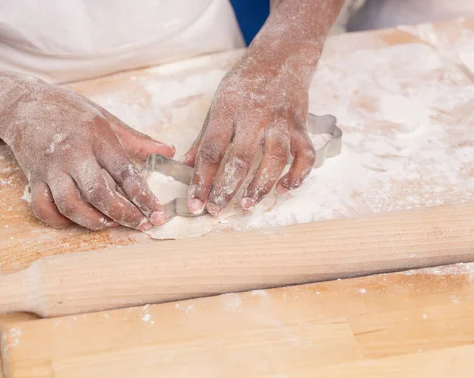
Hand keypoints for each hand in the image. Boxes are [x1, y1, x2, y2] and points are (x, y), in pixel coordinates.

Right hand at [2, 83, 174, 230]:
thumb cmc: (69, 110)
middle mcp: (73, 154)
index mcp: (96, 137)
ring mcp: (50, 168)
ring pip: (70, 205)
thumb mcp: (107, 118)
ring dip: (93, 221)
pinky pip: (43, 208)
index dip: (143, 196)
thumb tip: (169, 151)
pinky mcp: (33, 177)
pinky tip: (76, 221)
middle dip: (123, 214)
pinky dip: (59, 221)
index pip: (124, 172)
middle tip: (140, 225)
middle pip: (98, 193)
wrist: (22, 103)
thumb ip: (137, 140)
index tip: (157, 213)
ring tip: (111, 224)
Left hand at [182, 41, 320, 215]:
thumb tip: (186, 165)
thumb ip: (204, 137)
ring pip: (274, 160)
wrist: (282, 55)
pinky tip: (284, 188)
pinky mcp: (301, 126)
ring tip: (247, 204)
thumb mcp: (218, 104)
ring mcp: (280, 121)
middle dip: (226, 189)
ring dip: (261, 186)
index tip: (195, 202)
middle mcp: (255, 116)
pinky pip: (304, 155)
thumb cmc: (245, 83)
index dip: (201, 180)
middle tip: (216, 209)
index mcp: (228, 110)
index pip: (211, 150)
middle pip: (240, 159)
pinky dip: (297, 175)